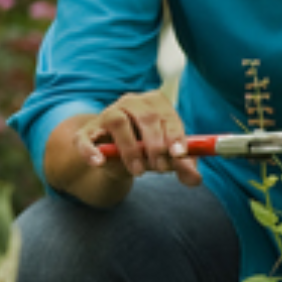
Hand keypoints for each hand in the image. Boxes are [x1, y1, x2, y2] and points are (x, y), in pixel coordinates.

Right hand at [45, 91, 200, 203]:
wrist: (113, 158)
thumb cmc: (146, 150)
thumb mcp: (165, 157)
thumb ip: (181, 165)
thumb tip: (196, 179)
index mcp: (154, 102)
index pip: (167, 114)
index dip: (175, 134)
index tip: (179, 154)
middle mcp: (131, 102)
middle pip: (145, 116)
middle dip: (155, 144)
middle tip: (161, 168)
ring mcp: (107, 114)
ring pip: (118, 122)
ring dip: (130, 149)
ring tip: (139, 171)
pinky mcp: (87, 132)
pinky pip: (85, 138)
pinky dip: (91, 150)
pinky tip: (99, 162)